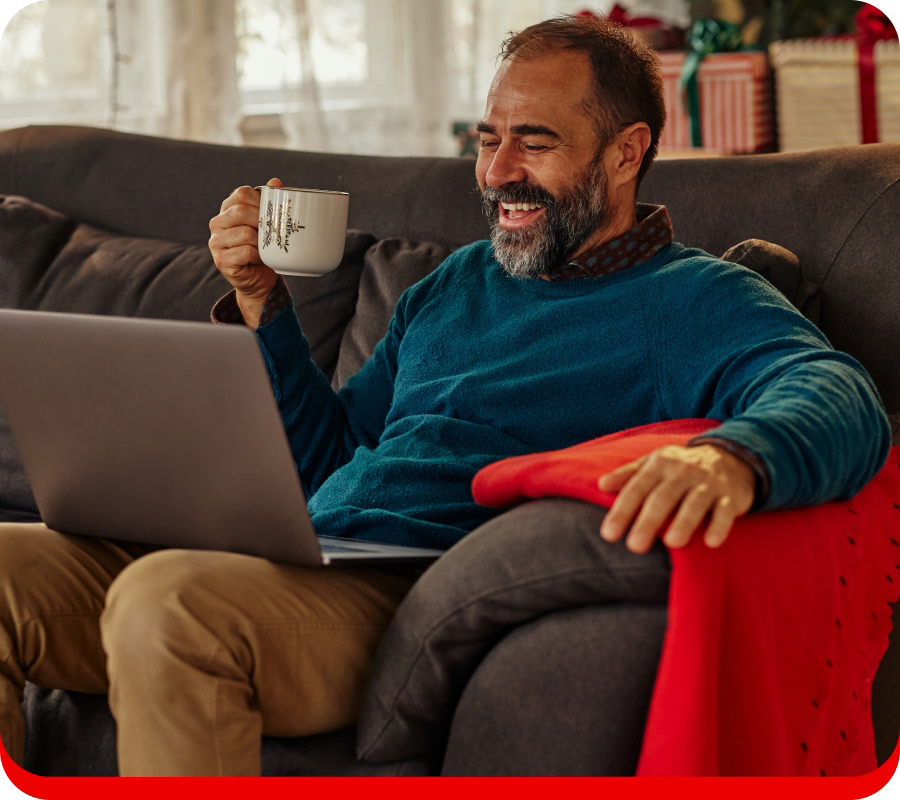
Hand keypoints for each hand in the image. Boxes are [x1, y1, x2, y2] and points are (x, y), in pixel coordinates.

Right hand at [208, 177, 281, 326]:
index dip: (262, 202)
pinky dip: (258, 256)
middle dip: (263, 222)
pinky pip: (245, 251)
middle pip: (242, 211)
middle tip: (273, 234)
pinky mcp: (221, 260)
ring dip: (262, 243)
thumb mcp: (268, 224)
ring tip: (265, 249)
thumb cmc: (264, 249)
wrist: (259, 279)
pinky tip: (258, 259)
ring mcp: (215, 241)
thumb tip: (276, 182)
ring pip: (245, 233)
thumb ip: (269, 203)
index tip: (273, 215)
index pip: (243, 194)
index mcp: (228, 209)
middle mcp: (217, 223)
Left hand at [597, 444, 754, 553]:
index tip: (608, 535)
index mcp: (659, 465)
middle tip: (635, 546)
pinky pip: (725, 511)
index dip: (622, 511)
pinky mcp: (731, 496)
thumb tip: (601, 484)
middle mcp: (682, 472)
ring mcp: (708, 483)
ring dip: (684, 522)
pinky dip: (720, 525)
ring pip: (695, 502)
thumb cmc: (680, 467)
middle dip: (648, 521)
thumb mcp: (653, 463)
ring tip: (672, 543)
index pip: (636, 488)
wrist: (729, 456)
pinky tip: (712, 542)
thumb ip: (628, 474)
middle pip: (663, 497)